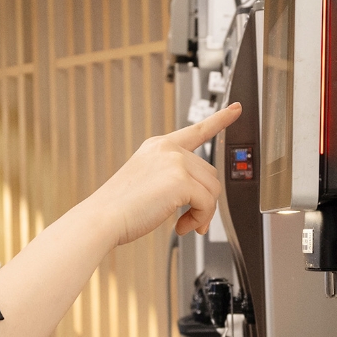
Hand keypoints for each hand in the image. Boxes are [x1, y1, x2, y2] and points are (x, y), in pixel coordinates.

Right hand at [86, 103, 241, 245]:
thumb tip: (203, 198)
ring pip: (213, 190)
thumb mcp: (146, 182)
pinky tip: (181, 227)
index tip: (235, 109)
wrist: (102, 218)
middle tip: (190, 220)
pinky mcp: (181, 180)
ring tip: (184, 225)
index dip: (219, 120)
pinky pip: (208, 203)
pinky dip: (199, 219)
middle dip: (204, 200)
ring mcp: (175, 162)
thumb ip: (173, 179)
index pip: (196, 130)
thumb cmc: (119, 207)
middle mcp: (167, 149)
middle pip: (210, 173)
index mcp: (158, 146)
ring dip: (203, 213)